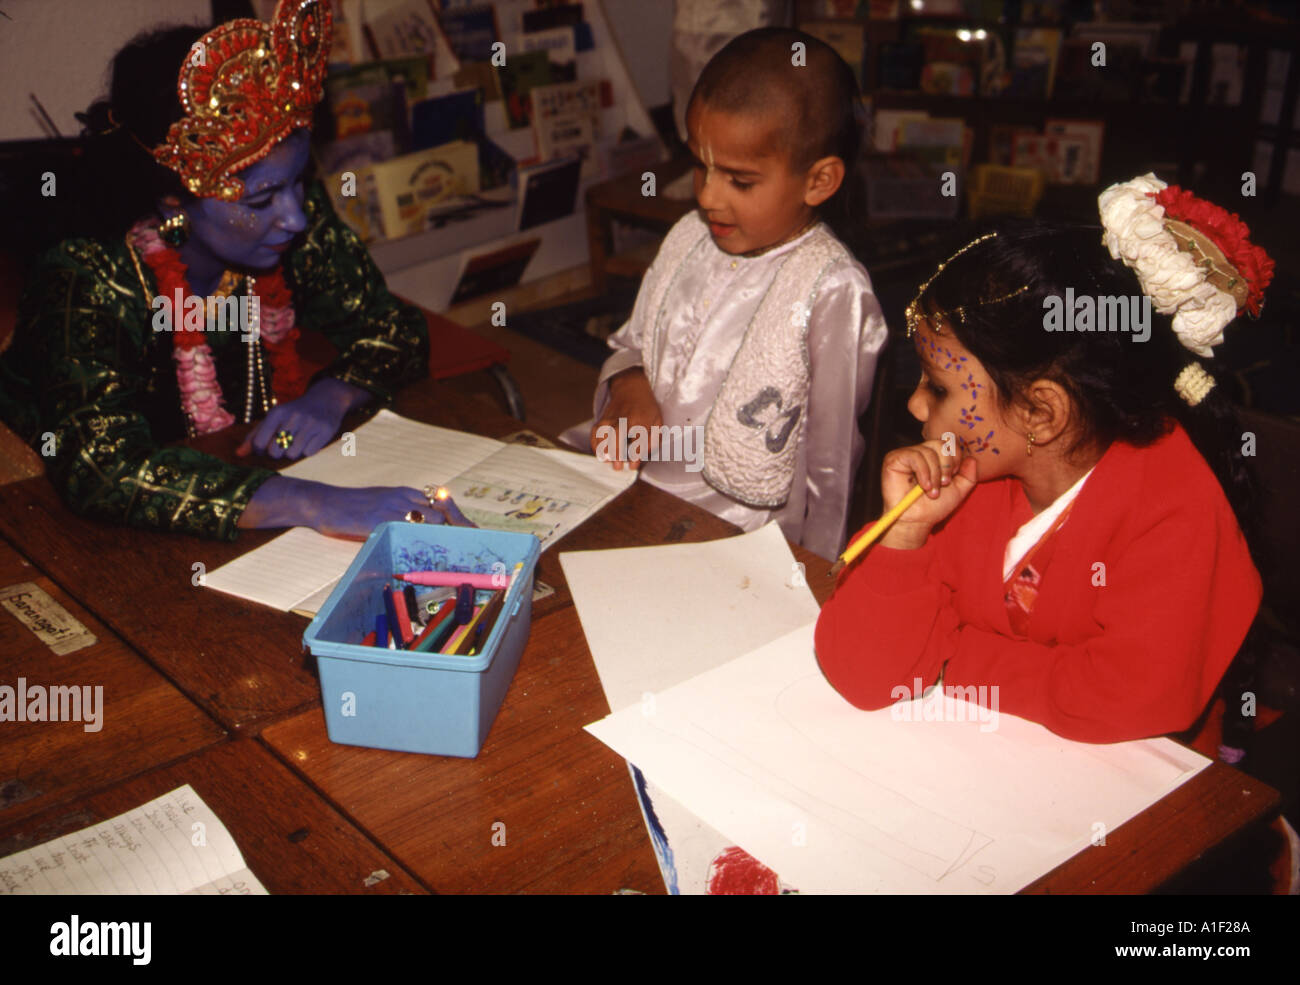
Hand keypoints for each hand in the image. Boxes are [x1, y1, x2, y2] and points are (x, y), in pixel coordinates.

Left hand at [236, 378, 369, 459]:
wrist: (325, 399)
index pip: (260, 443)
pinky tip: (310, 439)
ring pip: (292, 454)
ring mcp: (310, 424)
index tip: (265, 447)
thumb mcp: (273, 418)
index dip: (260, 450)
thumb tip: (238, 454)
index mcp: (277, 412)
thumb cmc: (293, 412)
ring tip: (297, 441)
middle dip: (277, 452)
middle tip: (282, 444)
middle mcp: (293, 417)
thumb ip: (255, 436)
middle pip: (275, 452)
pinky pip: (309, 453)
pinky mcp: (325, 431)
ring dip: (293, 452)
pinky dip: (308, 449)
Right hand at [240, 477, 476, 538]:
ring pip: (429, 518)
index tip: (474, 530)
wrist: (324, 502)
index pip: (440, 503)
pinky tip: (432, 550)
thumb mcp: (381, 503)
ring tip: (461, 549)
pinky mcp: (380, 519)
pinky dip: (423, 539)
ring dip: (447, 534)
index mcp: (405, 493)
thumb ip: (401, 514)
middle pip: (442, 511)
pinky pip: (407, 528)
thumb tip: (419, 530)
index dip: (459, 517)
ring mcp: (392, 507)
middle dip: (460, 527)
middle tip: (475, 543)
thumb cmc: (351, 507)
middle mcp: (403, 496)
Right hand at [590, 369, 662, 470]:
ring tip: (606, 460)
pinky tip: (598, 453)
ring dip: (603, 448)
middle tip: (617, 467)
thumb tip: (641, 456)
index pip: (638, 438)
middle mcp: (624, 418)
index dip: (635, 453)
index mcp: (641, 419)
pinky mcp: (602, 419)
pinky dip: (594, 442)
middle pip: (617, 435)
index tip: (633, 466)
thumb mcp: (657, 421)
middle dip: (616, 452)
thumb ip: (652, 440)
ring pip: (604, 433)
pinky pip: (595, 431)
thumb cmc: (646, 409)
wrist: (631, 388)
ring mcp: (611, 418)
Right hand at [878, 439, 978, 549]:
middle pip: (941, 443)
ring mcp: (907, 455)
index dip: (955, 460)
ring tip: (932, 491)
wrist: (916, 521)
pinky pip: (914, 456)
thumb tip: (972, 459)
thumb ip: (969, 475)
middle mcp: (921, 453)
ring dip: (934, 474)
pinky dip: (923, 472)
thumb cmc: (933, 507)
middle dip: (946, 465)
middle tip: (943, 484)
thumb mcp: (958, 491)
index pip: (950, 444)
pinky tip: (923, 486)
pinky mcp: (895, 459)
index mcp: (935, 458)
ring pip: (929, 451)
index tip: (950, 480)